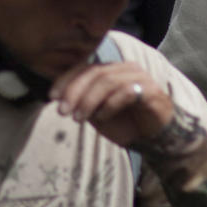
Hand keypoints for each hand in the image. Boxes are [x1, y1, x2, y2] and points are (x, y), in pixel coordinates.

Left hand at [50, 60, 175, 148]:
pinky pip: (125, 92)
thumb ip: (82, 102)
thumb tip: (58, 97)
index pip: (84, 67)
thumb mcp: (96, 113)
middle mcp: (124, 68)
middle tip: (62, 111)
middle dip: (74, 91)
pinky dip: (109, 105)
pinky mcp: (150, 89)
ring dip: (88, 101)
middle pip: (94, 72)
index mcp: (110, 69)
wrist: (154, 139)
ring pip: (107, 81)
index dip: (66, 80)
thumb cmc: (124, 124)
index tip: (52, 97)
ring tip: (78, 118)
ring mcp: (138, 76)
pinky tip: (102, 118)